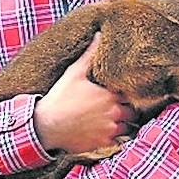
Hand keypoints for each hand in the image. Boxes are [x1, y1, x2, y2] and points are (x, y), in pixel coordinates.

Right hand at [33, 33, 134, 154]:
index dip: (126, 95)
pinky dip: (115, 138)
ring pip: (128, 128)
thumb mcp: (73, 73)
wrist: (45, 125)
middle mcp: (115, 112)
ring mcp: (110, 129)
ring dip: (123, 125)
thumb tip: (100, 34)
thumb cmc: (59, 98)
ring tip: (112, 122)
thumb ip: (89, 55)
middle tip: (117, 109)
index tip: (119, 95)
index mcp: (110, 94)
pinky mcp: (104, 143)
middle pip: (133, 112)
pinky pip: (119, 142)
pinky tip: (104, 133)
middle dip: (127, 110)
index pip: (131, 94)